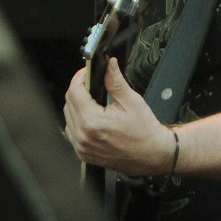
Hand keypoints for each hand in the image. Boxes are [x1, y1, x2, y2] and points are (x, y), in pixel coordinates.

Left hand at [63, 59, 173, 176]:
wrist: (152, 155)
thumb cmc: (145, 131)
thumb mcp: (132, 101)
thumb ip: (115, 81)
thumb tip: (109, 64)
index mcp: (93, 122)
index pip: (74, 92)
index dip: (80, 78)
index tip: (87, 72)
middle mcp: (83, 136)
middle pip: (69, 103)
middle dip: (79, 90)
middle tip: (92, 84)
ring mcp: (81, 147)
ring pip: (68, 116)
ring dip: (77, 105)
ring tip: (93, 101)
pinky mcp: (83, 153)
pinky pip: (72, 131)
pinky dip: (77, 121)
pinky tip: (91, 117)